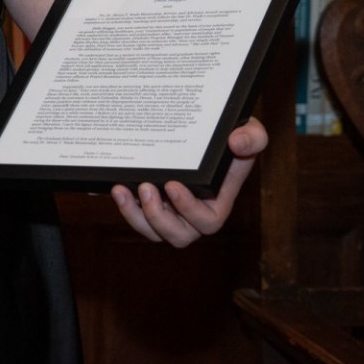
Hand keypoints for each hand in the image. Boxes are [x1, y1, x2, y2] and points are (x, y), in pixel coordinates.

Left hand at [110, 117, 267, 247]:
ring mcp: (169, 209)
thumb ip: (253, 137)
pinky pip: (134, 214)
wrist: (208, 128)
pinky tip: (110, 187)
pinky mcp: (148, 201)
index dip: (189, 210)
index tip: (173, 186)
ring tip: (120, 190)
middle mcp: (193, 211)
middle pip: (177, 235)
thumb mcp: (251, 130)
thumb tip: (237, 142)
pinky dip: (122, 205)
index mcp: (218, 201)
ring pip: (151, 229)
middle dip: (158, 218)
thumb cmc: (232, 132)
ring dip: (134, 215)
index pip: (207, 221)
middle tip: (146, 188)